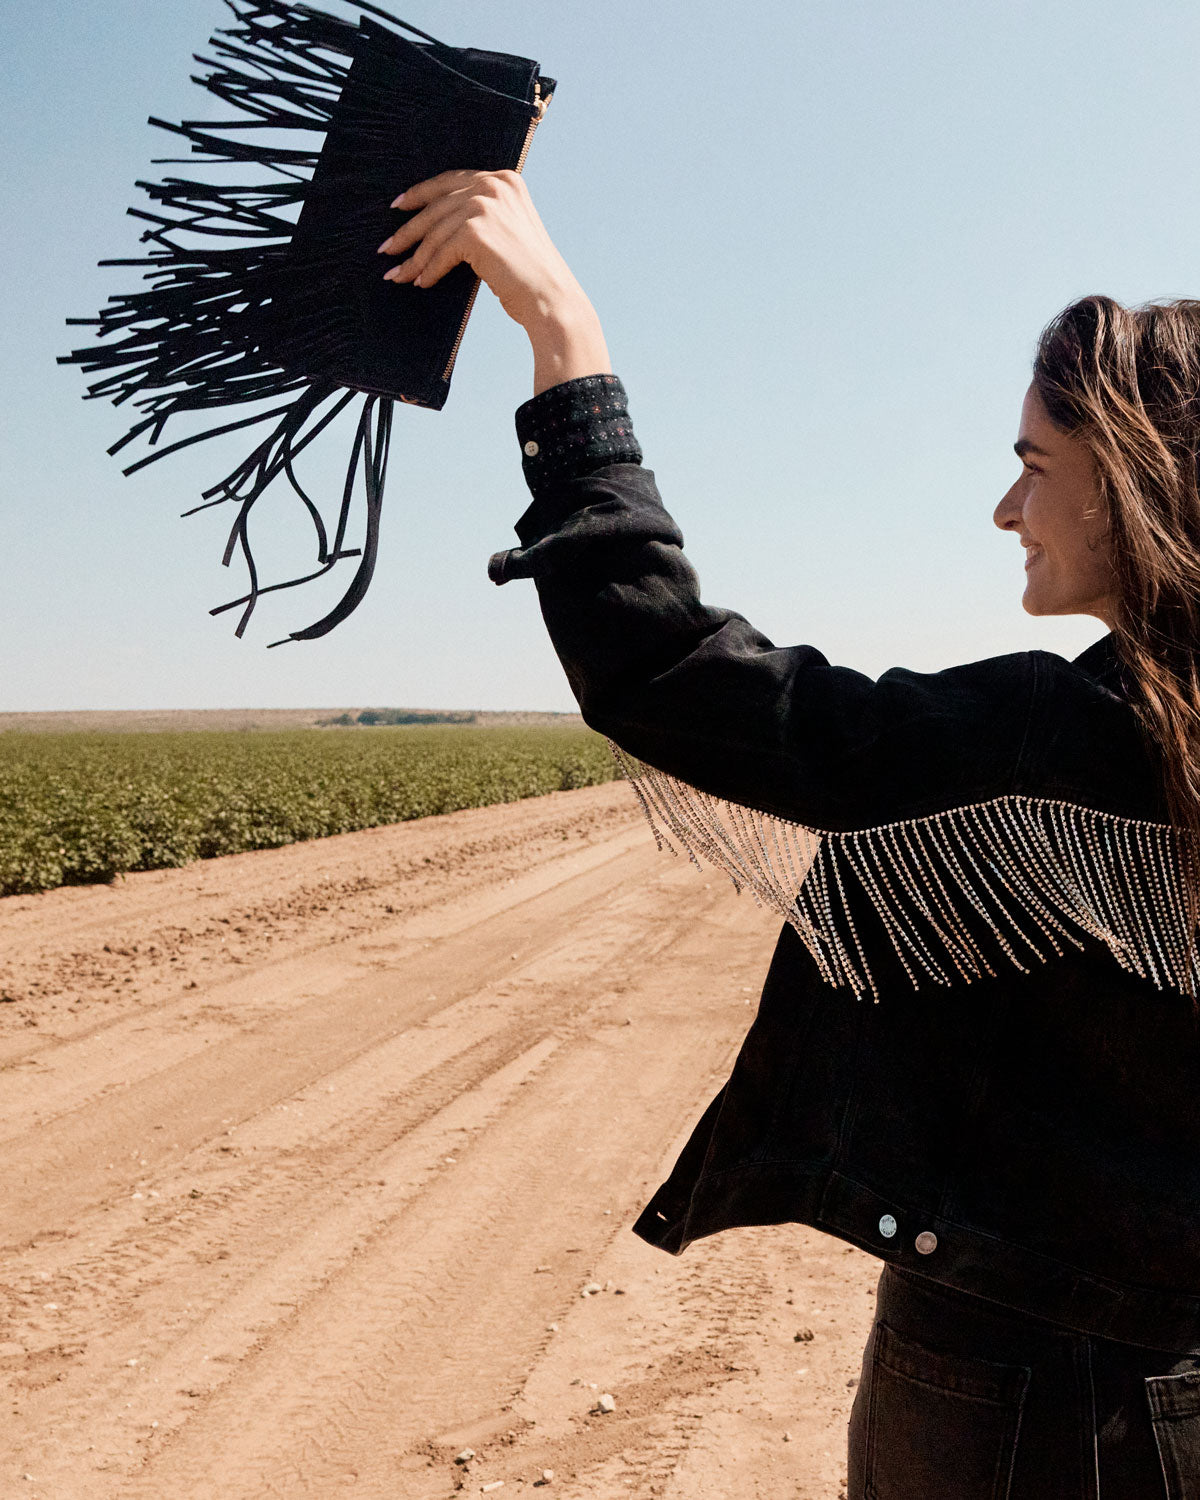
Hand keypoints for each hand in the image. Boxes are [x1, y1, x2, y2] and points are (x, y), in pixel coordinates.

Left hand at [378, 169, 610, 393]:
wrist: (550, 296)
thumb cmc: (529, 274)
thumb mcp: (508, 230)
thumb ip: (482, 215)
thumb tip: (436, 223)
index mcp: (505, 180)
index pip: (452, 181)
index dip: (421, 194)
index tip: (398, 207)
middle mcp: (495, 185)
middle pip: (438, 206)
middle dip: (408, 230)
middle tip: (387, 248)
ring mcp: (485, 206)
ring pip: (435, 232)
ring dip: (414, 257)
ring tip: (398, 274)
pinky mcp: (476, 231)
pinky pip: (441, 252)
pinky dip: (429, 270)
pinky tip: (421, 282)